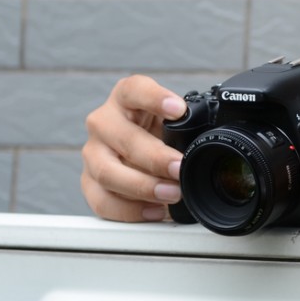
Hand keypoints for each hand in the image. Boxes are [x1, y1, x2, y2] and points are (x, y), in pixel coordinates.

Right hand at [81, 75, 186, 221]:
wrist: (142, 153)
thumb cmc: (160, 132)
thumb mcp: (174, 122)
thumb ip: (188, 128)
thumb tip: (210, 145)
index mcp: (126, 97)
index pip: (135, 89)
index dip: (155, 98)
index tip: (178, 109)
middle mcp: (104, 122)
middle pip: (122, 138)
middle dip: (154, 156)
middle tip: (179, 167)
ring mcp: (93, 152)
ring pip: (107, 172)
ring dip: (142, 186)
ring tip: (172, 193)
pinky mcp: (89, 181)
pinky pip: (102, 200)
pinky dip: (130, 210)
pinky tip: (155, 211)